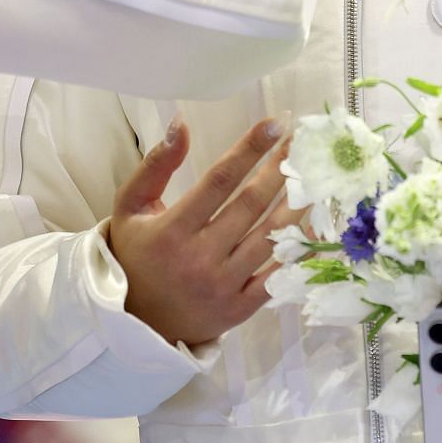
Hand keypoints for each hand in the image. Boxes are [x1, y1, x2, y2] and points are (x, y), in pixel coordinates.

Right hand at [108, 117, 300, 347]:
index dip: (250, 149)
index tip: (275, 123)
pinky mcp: (239, 309)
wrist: (135, 320)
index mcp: (172, 229)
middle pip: (251, 205)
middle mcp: (199, 258)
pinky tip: (310, 224)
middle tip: (298, 143)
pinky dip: (297, 250)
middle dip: (279, 169)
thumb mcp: (131, 206)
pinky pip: (277, 276)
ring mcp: (222, 286)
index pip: (219, 180)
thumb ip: (156, 164)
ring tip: (310, 178)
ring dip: (296, 204)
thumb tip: (181, 122)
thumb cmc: (136, 253)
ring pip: (270, 238)